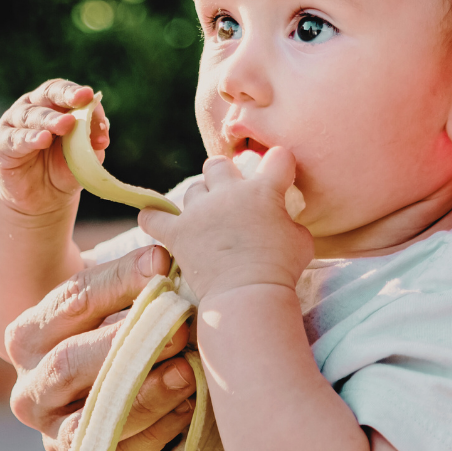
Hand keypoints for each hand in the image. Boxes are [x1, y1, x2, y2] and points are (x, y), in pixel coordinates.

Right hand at [0, 79, 108, 216]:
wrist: (40, 201)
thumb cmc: (61, 171)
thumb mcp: (83, 158)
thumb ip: (91, 144)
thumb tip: (102, 134)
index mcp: (53, 106)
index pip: (64, 92)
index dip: (77, 94)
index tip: (90, 98)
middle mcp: (32, 109)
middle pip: (47, 95)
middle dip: (65, 96)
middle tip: (81, 100)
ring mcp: (13, 125)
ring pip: (31, 116)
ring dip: (50, 119)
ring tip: (66, 125)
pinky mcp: (1, 146)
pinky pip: (15, 139)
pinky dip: (30, 138)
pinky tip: (43, 139)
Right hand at [6, 245, 197, 450]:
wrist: (111, 405)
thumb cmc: (116, 341)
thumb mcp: (110, 308)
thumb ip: (127, 283)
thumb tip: (165, 258)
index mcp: (26, 337)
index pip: (70, 302)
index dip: (118, 280)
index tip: (164, 263)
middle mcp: (29, 387)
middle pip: (70, 362)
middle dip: (130, 343)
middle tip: (181, 325)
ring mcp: (51, 433)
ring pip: (92, 415)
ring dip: (145, 393)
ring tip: (188, 371)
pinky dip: (156, 432)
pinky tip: (188, 408)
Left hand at [138, 148, 312, 301]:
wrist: (247, 293)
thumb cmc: (280, 269)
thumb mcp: (301, 239)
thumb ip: (289, 220)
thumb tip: (281, 218)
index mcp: (264, 189)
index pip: (277, 157)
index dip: (279, 166)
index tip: (278, 178)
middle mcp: (228, 192)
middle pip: (219, 165)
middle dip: (224, 176)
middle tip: (229, 197)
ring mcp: (200, 211)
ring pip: (193, 189)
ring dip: (200, 201)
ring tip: (205, 219)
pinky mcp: (178, 233)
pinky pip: (154, 218)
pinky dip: (152, 218)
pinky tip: (150, 217)